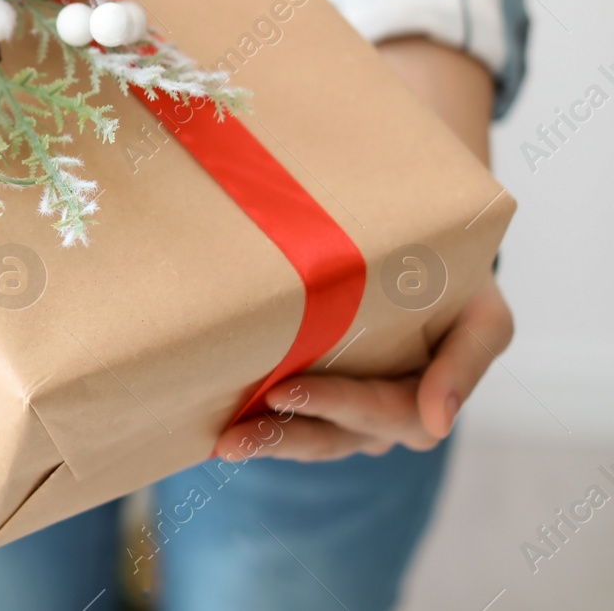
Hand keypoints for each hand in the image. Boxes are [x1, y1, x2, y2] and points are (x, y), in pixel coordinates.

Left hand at [213, 276, 513, 460]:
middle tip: (234, 436)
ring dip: (265, 441)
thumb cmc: (461, 282)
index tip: (281, 391)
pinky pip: (292, 420)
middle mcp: (389, 417)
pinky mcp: (323, 398)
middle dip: (284, 436)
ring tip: (222, 444)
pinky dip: (260, 423)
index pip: (382, 411)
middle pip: (335, 437)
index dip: (333, 403)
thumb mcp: (484, 314)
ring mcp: (354, 414)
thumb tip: (438, 421)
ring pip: (309, 438)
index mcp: (429, 398)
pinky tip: (216, 430)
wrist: (432, 256)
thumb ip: (466, 362)